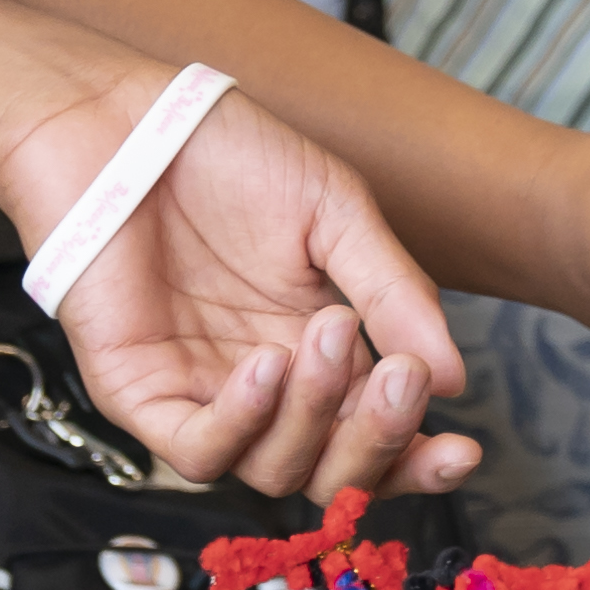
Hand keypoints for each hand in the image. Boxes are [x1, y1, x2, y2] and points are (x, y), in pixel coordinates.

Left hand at [16, 72, 478, 503]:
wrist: (124, 117)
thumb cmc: (224, 155)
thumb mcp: (335, 213)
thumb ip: (393, 293)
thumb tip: (452, 381)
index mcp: (315, 350)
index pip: (370, 433)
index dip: (416, 457)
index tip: (465, 447)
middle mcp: (262, 387)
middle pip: (328, 471)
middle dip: (377, 440)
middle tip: (403, 377)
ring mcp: (201, 392)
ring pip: (271, 470)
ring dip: (314, 417)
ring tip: (327, 330)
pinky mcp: (139, 392)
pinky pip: (197, 450)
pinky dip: (241, 423)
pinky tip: (268, 364)